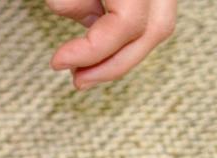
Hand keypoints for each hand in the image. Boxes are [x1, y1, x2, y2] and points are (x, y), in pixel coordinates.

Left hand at [47, 0, 175, 89]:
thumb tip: (77, 24)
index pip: (127, 25)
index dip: (91, 51)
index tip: (58, 62)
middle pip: (154, 32)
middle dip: (113, 65)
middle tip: (77, 80)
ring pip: (159, 27)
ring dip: (123, 54)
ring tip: (85, 69)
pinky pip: (153, 16)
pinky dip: (128, 36)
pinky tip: (99, 48)